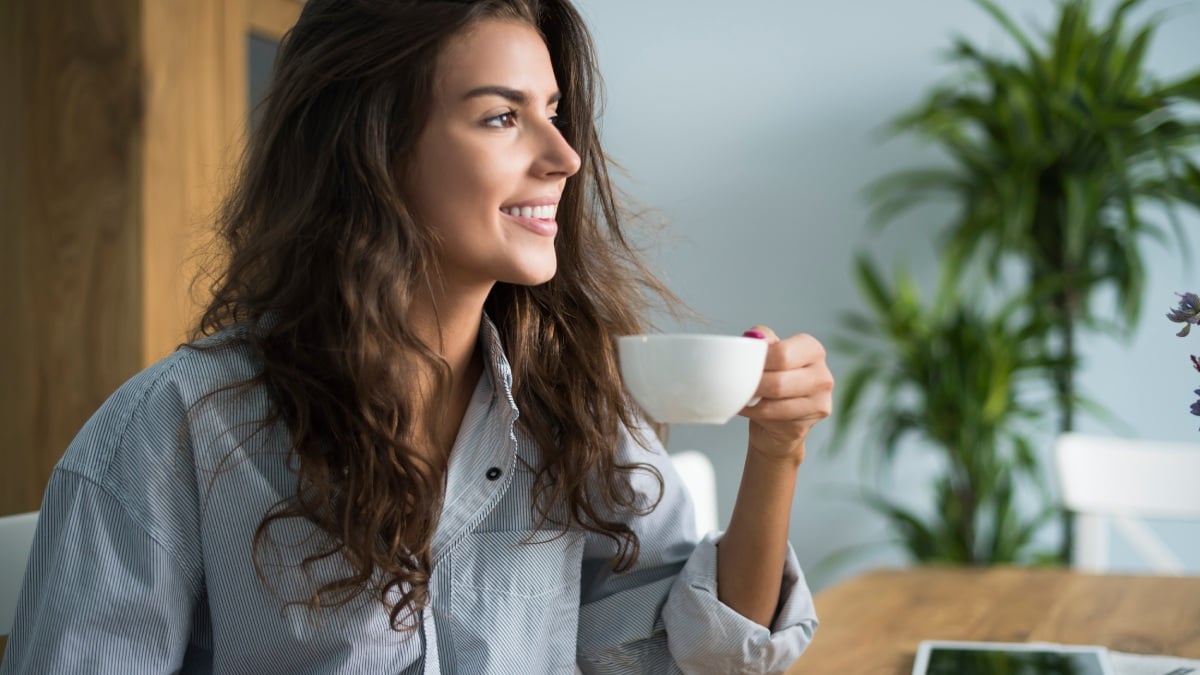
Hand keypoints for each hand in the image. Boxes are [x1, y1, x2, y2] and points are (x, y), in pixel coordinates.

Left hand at [739, 326, 833, 464]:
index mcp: (812, 350)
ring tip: (739, 395)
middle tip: (736, 384)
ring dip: (751, 400)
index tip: (742, 366)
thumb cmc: (774, 377)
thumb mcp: (768, 353)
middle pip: (778, 381)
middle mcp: (822, 375)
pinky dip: (754, 412)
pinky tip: (748, 407)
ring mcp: (820, 401)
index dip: (757, 361)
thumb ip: (762, 340)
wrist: (781, 416)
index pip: (781, 354)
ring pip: (775, 402)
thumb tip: (753, 338)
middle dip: (752, 384)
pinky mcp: (809, 423)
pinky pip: (774, 417)